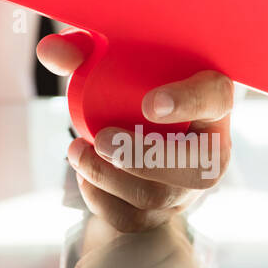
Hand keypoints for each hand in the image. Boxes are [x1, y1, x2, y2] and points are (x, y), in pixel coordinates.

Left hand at [37, 32, 233, 232]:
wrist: (141, 119)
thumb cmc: (135, 77)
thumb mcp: (116, 54)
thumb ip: (86, 48)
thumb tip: (52, 51)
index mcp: (212, 97)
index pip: (215, 97)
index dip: (189, 103)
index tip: (149, 104)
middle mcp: (213, 148)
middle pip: (197, 169)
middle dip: (145, 159)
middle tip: (102, 139)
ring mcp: (190, 187)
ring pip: (160, 198)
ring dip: (111, 179)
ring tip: (77, 152)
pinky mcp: (163, 211)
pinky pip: (135, 219)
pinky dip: (103, 202)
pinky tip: (84, 176)